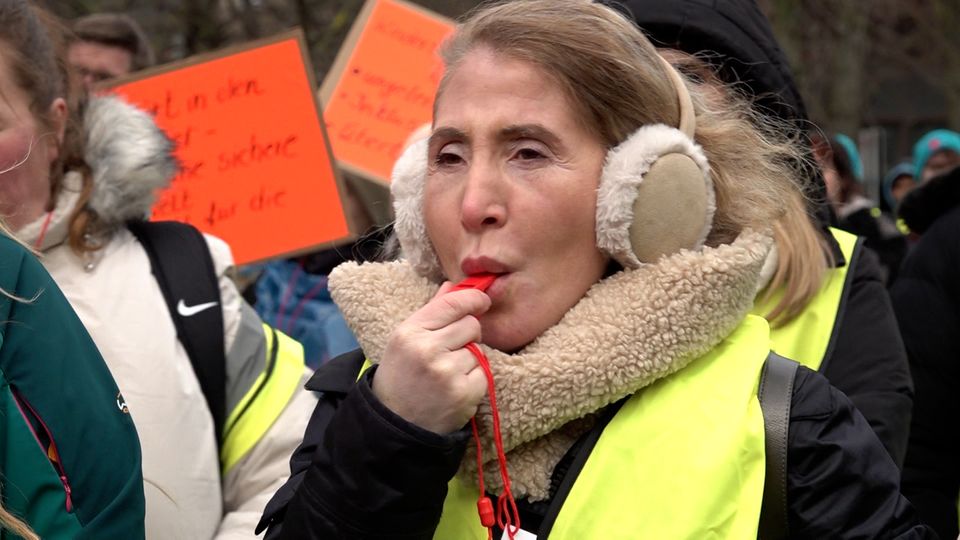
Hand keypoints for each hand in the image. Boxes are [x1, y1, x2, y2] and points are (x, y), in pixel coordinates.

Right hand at [372, 282, 490, 433]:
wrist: (394, 423)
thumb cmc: (401, 375)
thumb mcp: (405, 340)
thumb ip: (432, 311)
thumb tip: (453, 286)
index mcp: (410, 332)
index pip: (451, 304)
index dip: (472, 299)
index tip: (482, 300)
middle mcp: (427, 350)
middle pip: (471, 325)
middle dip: (469, 334)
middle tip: (454, 349)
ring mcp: (447, 373)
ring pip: (479, 350)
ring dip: (470, 359)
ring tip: (449, 372)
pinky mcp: (464, 393)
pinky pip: (484, 373)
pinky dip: (475, 379)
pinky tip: (456, 387)